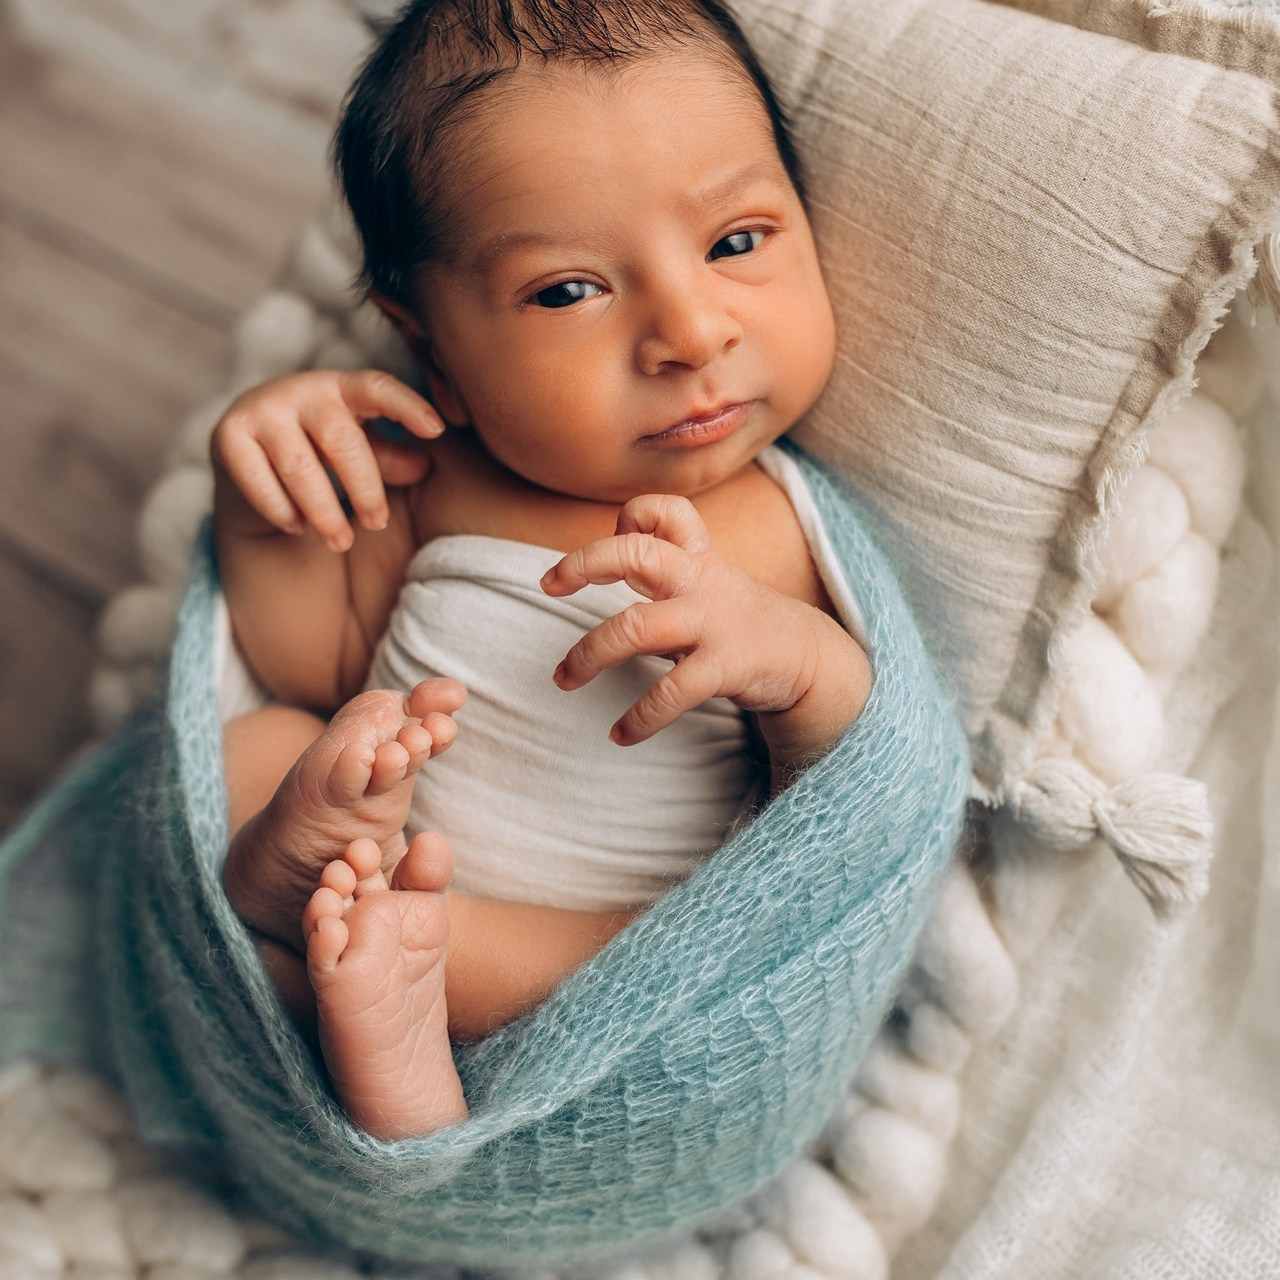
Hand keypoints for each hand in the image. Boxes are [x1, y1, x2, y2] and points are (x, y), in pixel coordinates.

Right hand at [211, 369, 443, 552]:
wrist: (251, 462)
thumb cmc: (320, 454)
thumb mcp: (361, 454)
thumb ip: (390, 458)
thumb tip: (426, 466)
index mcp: (340, 387)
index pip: (378, 387)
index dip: (407, 405)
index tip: (437, 429)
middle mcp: (299, 390)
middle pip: (340, 439)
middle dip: (364, 487)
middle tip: (376, 523)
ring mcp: (260, 409)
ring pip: (300, 466)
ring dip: (324, 511)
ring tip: (341, 540)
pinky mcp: (227, 436)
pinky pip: (259, 481)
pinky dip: (282, 510)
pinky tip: (298, 527)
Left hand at [541, 494, 865, 756]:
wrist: (811, 660)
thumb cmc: (740, 621)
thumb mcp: (706, 580)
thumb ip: (660, 568)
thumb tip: (597, 562)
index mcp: (698, 558)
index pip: (665, 511)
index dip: (630, 516)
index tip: (606, 542)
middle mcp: (701, 581)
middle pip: (636, 553)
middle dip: (584, 563)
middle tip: (549, 586)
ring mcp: (713, 623)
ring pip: (636, 627)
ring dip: (590, 654)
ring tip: (564, 679)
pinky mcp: (726, 666)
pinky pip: (671, 692)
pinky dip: (639, 718)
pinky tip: (621, 734)